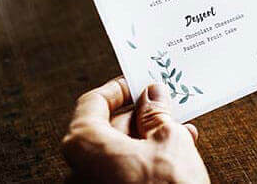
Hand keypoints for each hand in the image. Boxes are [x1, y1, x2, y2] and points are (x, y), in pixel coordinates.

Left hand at [62, 78, 208, 183]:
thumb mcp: (170, 140)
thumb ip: (157, 113)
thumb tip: (152, 95)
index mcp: (85, 145)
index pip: (92, 103)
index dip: (118, 89)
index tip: (138, 83)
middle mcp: (78, 170)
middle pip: (104, 130)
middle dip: (138, 117)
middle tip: (165, 107)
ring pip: (115, 154)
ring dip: (145, 139)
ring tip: (178, 132)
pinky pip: (118, 174)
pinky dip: (140, 162)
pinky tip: (170, 158)